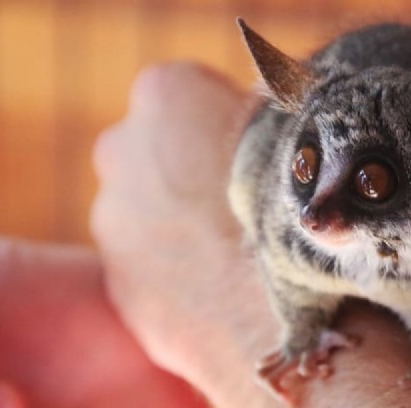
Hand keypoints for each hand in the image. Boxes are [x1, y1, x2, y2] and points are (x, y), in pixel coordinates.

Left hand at [92, 63, 278, 388]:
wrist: (277, 308)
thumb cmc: (299, 212)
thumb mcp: (292, 133)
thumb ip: (255, 117)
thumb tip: (257, 119)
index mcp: (164, 96)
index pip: (190, 97)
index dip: (224, 126)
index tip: (252, 157)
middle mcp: (121, 150)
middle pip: (154, 155)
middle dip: (184, 175)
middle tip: (237, 207)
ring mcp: (112, 221)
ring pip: (144, 216)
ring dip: (176, 230)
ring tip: (230, 255)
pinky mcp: (117, 284)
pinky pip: (147, 272)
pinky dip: (175, 279)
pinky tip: (216, 290)